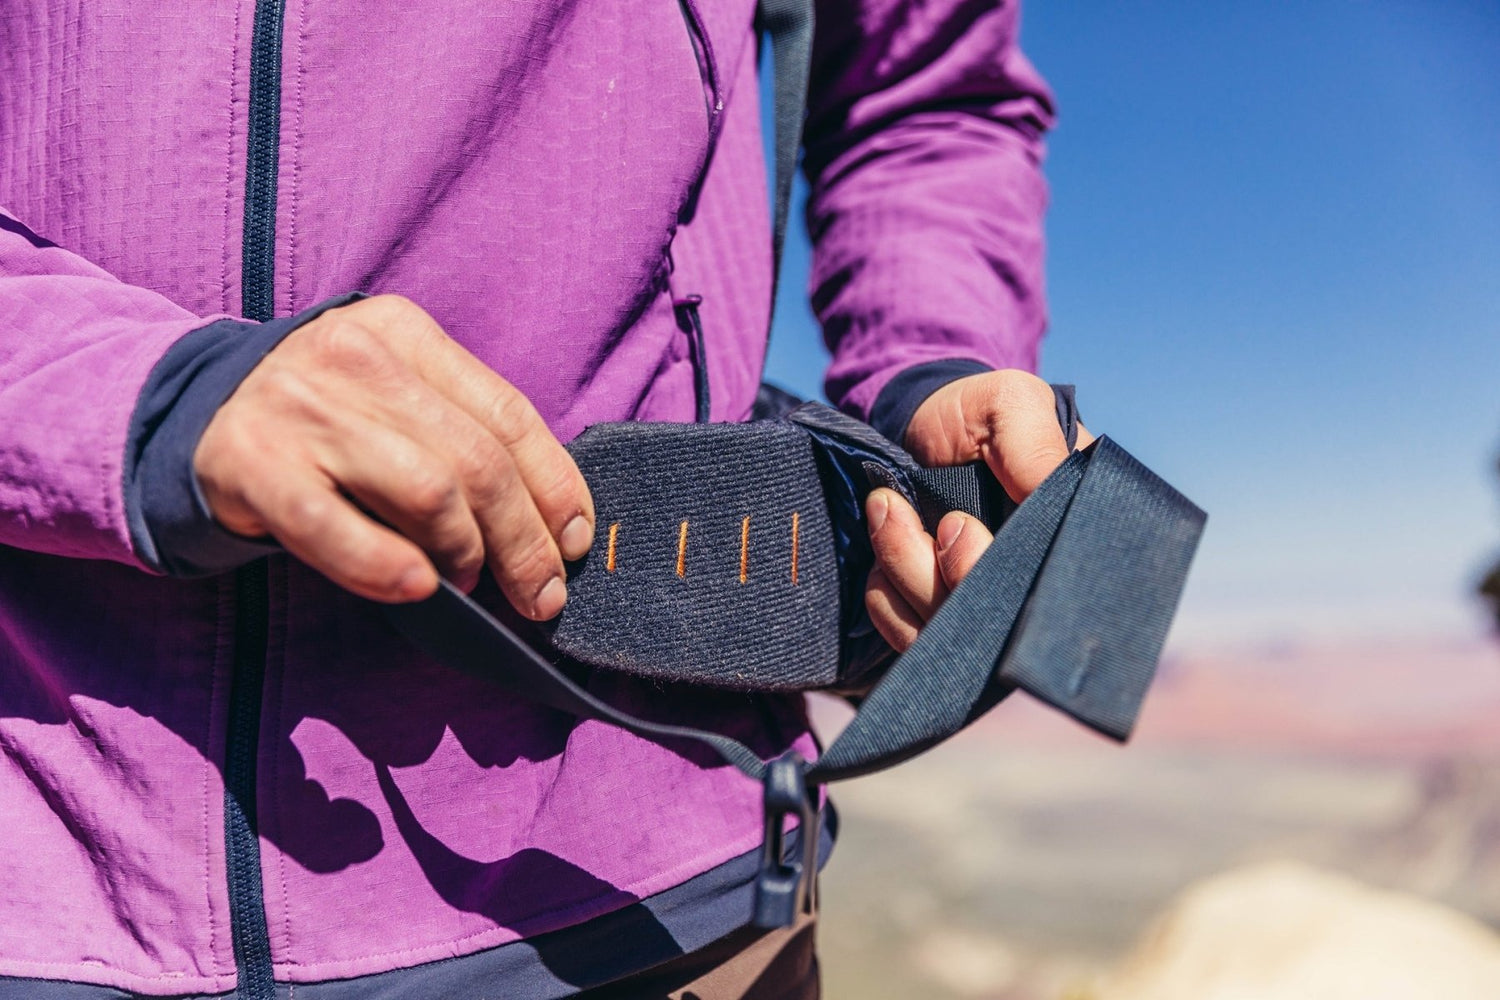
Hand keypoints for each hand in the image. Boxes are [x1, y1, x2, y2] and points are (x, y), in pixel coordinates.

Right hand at [195, 294, 594, 615]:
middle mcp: (356, 357)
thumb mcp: (398, 395)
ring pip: (425, 490)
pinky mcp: (252, 463)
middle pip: (476, 461)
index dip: (555, 486)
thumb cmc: (330, 417)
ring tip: (466, 582)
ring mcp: (302, 408)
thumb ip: (466, 433)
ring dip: (464, 554)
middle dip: (525, 541)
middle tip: (540, 594)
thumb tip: (560, 521)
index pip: (508, 414)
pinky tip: (419, 590)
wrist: (198, 412)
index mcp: (405, 333)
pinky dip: (385, 565)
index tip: (576, 542)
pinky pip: (333, 526)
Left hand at [864, 369, 1093, 650]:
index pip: (1051, 593)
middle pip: (994, 626)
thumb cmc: (977, 412)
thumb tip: (1049, 497)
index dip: (992, 570)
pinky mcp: (941, 618)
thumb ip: (1036, 448)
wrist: (921, 421)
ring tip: (887, 511)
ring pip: (947, 633)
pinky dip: (887, 599)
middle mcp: (1034, 585)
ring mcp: (986, 609)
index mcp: (1070, 540)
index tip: (955, 525)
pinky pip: (909, 637)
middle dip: (942, 573)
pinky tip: (882, 552)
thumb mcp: (1014, 406)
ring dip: (905, 573)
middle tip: (905, 510)